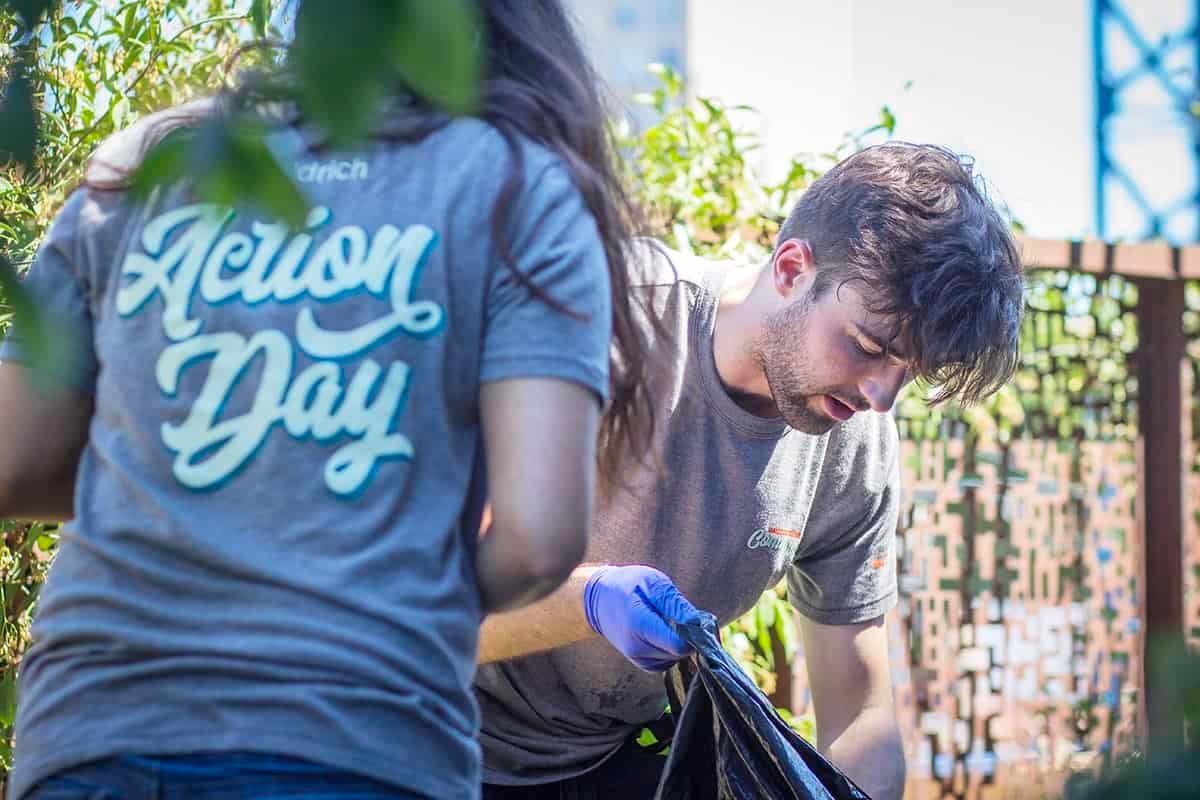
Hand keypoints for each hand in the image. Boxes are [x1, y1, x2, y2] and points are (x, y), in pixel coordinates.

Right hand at [582, 565, 698, 670]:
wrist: (598, 600)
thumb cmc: (627, 585)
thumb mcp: (653, 583)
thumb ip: (675, 604)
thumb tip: (698, 623)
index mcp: (639, 625)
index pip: (679, 644)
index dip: (695, 634)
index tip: (698, 620)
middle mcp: (636, 647)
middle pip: (679, 652)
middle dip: (689, 637)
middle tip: (683, 616)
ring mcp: (637, 658)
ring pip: (675, 659)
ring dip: (680, 643)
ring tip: (669, 621)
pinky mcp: (641, 663)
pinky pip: (666, 662)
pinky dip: (671, 649)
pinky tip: (664, 632)